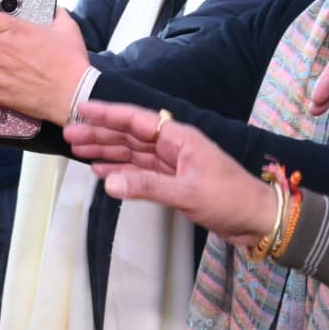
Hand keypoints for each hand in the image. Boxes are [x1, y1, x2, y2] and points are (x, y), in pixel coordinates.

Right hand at [63, 101, 274, 248]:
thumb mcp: (187, 192)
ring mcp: (172, 164)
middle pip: (129, 135)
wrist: (258, 221)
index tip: (82, 108)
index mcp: (179, 138)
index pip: (136, 120)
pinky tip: (103, 172)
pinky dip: (120, 171)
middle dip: (100, 133)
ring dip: (106, 151)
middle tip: (69, 134)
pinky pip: (140, 171)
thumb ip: (146, 186)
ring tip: (78, 150)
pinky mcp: (173, 181)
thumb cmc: (231, 199)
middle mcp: (173, 146)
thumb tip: (108, 183)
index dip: (108, 114)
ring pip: (132, 152)